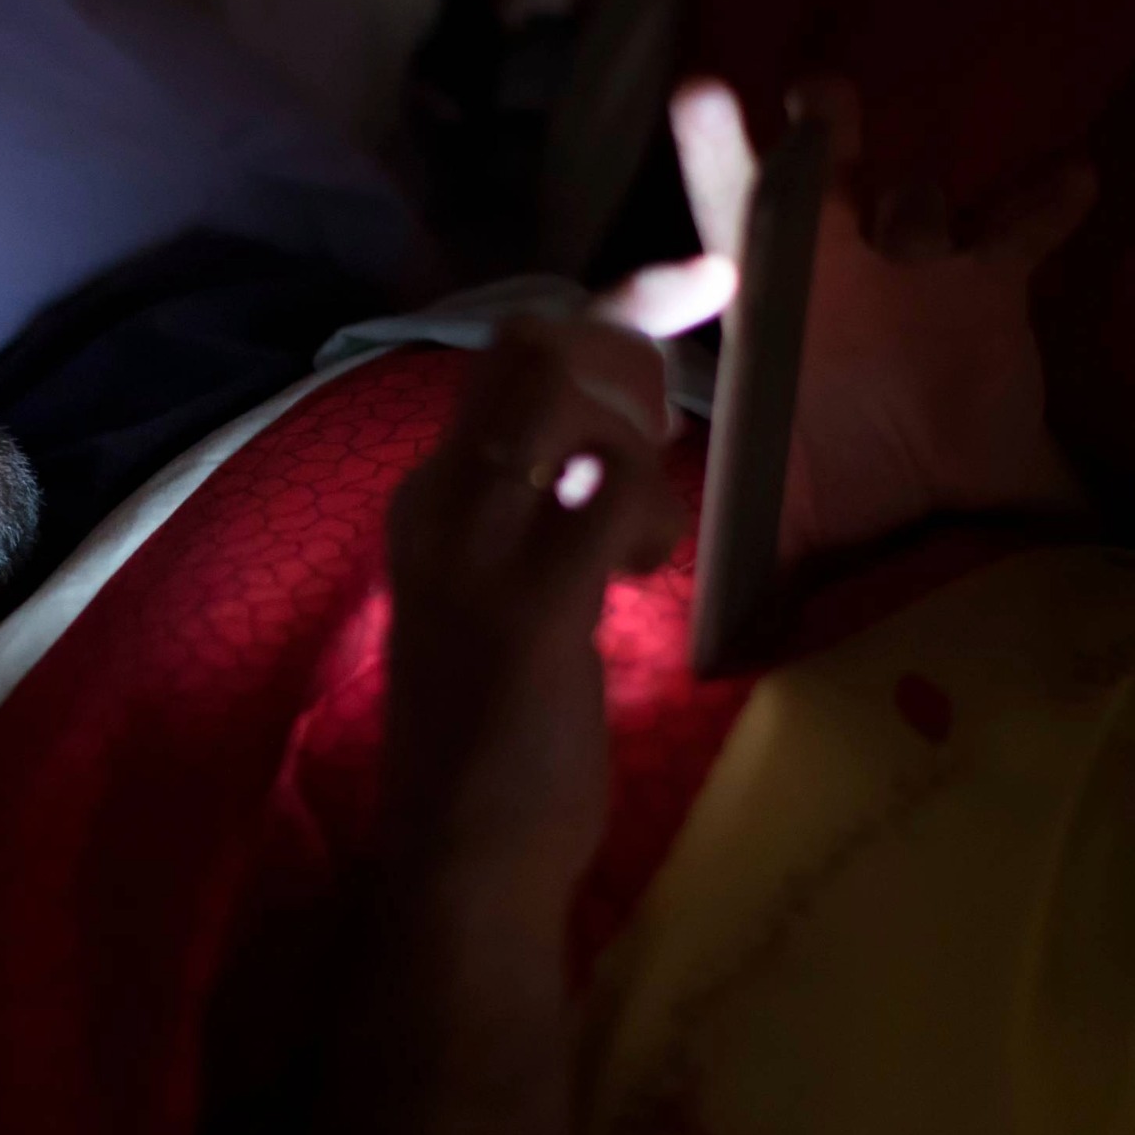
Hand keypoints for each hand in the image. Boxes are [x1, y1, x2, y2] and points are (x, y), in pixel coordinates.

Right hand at [383, 309, 702, 868]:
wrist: (460, 857)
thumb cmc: (497, 735)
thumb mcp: (505, 592)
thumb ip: (542, 512)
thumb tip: (614, 443)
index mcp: (434, 497)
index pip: (509, 349)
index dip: (615, 299)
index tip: (701, 276)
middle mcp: (438, 502)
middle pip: (534, 345)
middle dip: (631, 365)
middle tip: (658, 454)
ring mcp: (474, 549)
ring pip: (566, 394)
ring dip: (641, 441)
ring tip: (641, 537)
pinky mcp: (528, 605)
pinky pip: (612, 492)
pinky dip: (648, 507)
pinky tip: (639, 567)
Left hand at [670, 78, 1094, 566]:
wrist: (933, 516)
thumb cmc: (837, 503)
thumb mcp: (777, 531)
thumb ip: (741, 568)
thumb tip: (706, 669)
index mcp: (767, 307)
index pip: (722, 218)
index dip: (713, 160)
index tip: (705, 104)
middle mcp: (833, 268)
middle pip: (817, 176)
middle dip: (819, 134)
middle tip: (819, 101)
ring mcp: (911, 265)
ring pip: (914, 201)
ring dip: (918, 210)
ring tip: (923, 244)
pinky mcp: (988, 279)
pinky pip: (1018, 229)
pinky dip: (1041, 203)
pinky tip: (1067, 181)